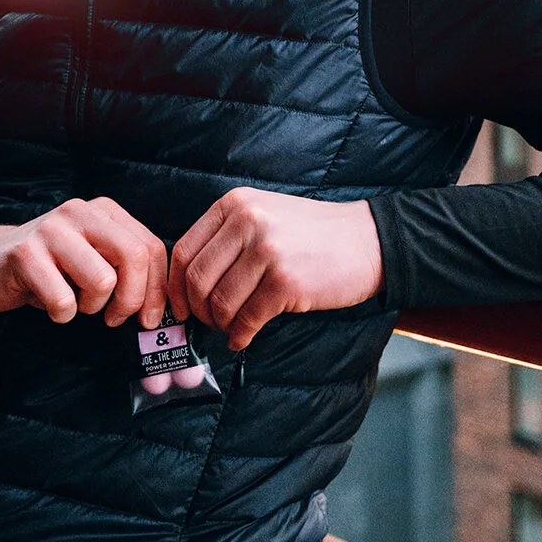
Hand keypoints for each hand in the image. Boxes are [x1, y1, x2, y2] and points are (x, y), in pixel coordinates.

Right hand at [0, 197, 167, 326]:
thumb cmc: (52, 267)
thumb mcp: (94, 258)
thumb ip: (127, 269)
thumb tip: (161, 308)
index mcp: (104, 211)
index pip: (150, 247)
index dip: (156, 289)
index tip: (149, 318)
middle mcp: (80, 212)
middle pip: (134, 257)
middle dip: (132, 299)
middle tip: (114, 318)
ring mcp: (52, 229)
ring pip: (102, 280)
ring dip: (91, 306)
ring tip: (75, 302)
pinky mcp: (25, 254)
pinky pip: (63, 300)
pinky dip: (62, 314)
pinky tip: (51, 304)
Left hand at [167, 188, 383, 350]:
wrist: (366, 240)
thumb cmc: (312, 234)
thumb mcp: (263, 215)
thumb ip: (227, 238)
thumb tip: (186, 284)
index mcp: (235, 204)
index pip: (184, 250)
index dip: (175, 286)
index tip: (179, 307)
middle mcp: (247, 221)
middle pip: (196, 279)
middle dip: (197, 311)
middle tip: (208, 322)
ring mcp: (267, 250)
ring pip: (220, 303)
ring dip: (221, 325)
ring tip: (232, 327)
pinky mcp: (285, 281)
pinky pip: (247, 318)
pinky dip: (240, 335)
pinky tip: (244, 337)